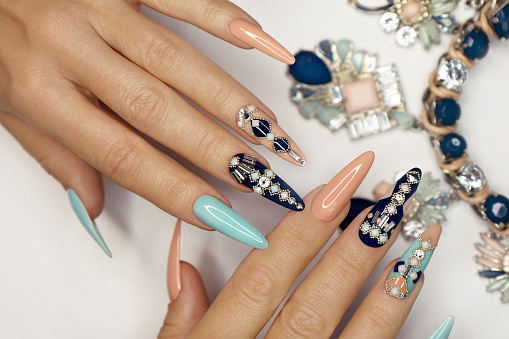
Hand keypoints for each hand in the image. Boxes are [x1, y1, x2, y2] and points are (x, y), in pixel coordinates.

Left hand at [0, 0, 302, 252]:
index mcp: (40, 91)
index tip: (216, 213)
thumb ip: (53, 155)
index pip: (121, 155)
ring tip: (268, 132)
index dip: (174, 189)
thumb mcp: (5, 107)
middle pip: (156, 111)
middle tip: (260, 177)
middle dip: (216, 149)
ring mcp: (99, 6)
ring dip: (229, 99)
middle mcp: (70, 48)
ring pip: (175, 60)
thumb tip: (91, 205)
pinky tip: (258, 41)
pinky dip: (222, 17)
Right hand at [158, 154, 444, 337]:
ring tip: (414, 241)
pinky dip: (392, 335)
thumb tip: (185, 267)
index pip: (262, 280)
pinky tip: (411, 301)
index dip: (299, 232)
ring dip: (387, 289)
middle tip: (386, 203)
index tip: (332, 192)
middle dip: (352, 248)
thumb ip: (181, 323)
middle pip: (313, 302)